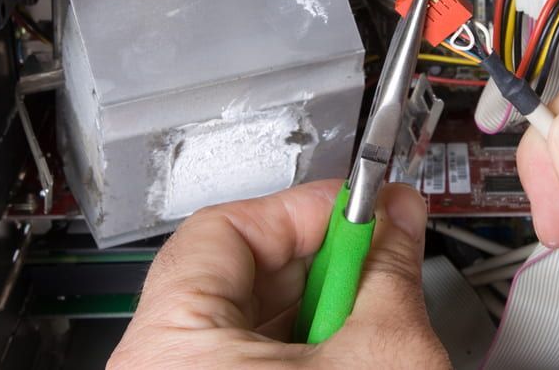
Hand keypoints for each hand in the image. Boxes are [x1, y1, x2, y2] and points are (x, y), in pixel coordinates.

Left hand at [108, 180, 448, 368]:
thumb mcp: (383, 354)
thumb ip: (390, 269)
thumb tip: (399, 216)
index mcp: (171, 346)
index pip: (226, 226)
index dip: (305, 208)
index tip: (362, 206)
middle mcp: (159, 368)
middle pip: (238, 271)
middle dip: (323, 260)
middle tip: (381, 256)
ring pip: (249, 320)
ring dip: (321, 308)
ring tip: (374, 315)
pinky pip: (251, 358)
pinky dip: (305, 347)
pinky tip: (352, 353)